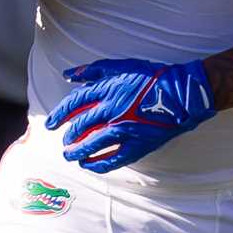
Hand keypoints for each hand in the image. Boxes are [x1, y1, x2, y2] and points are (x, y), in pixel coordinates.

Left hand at [45, 57, 216, 172]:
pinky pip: (113, 158)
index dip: (60, 114)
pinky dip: (99, 164)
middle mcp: (112, 111)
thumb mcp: (122, 66)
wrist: (182, 94)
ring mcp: (124, 130)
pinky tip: (89, 166)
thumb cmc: (153, 77)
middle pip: (81, 125)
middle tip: (64, 141)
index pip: (75, 103)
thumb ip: (94, 70)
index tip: (50, 123)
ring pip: (93, 144)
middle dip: (69, 135)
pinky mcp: (136, 145)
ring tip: (69, 156)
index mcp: (107, 90)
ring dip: (78, 151)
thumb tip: (69, 75)